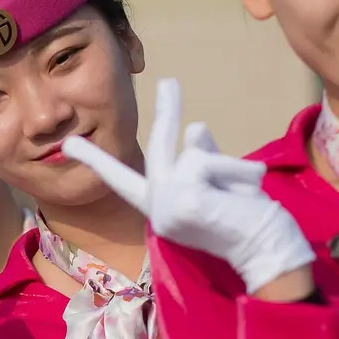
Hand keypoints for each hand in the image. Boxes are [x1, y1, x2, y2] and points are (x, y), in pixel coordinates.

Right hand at [63, 78, 315, 293]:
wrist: (268, 256)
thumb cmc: (250, 226)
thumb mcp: (222, 186)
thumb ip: (204, 158)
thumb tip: (194, 127)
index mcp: (162, 209)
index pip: (123, 182)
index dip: (96, 160)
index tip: (70, 143)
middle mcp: (158, 209)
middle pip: (157, 149)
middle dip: (166, 113)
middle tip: (168, 82)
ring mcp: (166, 204)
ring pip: (196, 154)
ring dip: (231, 168)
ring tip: (249, 192)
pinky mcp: (182, 200)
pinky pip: (211, 162)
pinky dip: (239, 172)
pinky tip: (250, 195)